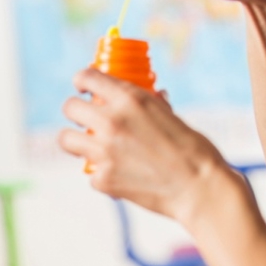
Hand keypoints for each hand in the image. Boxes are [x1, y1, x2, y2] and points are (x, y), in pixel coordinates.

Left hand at [59, 68, 236, 222]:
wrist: (199, 188)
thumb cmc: (194, 151)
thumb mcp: (172, 116)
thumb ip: (153, 105)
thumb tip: (153, 95)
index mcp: (130, 99)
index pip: (88, 77)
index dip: (82, 81)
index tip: (83, 88)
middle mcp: (112, 121)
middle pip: (69, 108)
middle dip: (76, 112)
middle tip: (85, 121)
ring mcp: (104, 151)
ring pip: (67, 140)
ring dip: (76, 142)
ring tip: (89, 147)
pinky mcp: (103, 179)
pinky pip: (90, 172)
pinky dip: (103, 175)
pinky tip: (121, 177)